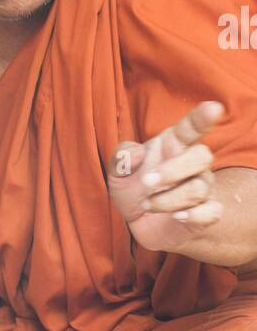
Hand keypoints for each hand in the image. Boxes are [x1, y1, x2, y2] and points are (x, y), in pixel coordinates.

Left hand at [107, 101, 224, 253]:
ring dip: (168, 199)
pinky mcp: (204, 214)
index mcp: (173, 145)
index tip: (214, 107)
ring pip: (199, 189)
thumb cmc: (133, 188)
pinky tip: (176, 217)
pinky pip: (212, 211)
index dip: (202, 117)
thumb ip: (121, 157)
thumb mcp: (117, 171)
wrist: (139, 223)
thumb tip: (137, 154)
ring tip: (147, 205)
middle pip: (202, 156)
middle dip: (173, 170)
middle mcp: (192, 165)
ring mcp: (201, 188)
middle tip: (145, 182)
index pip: (192, 127)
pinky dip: (195, 215)